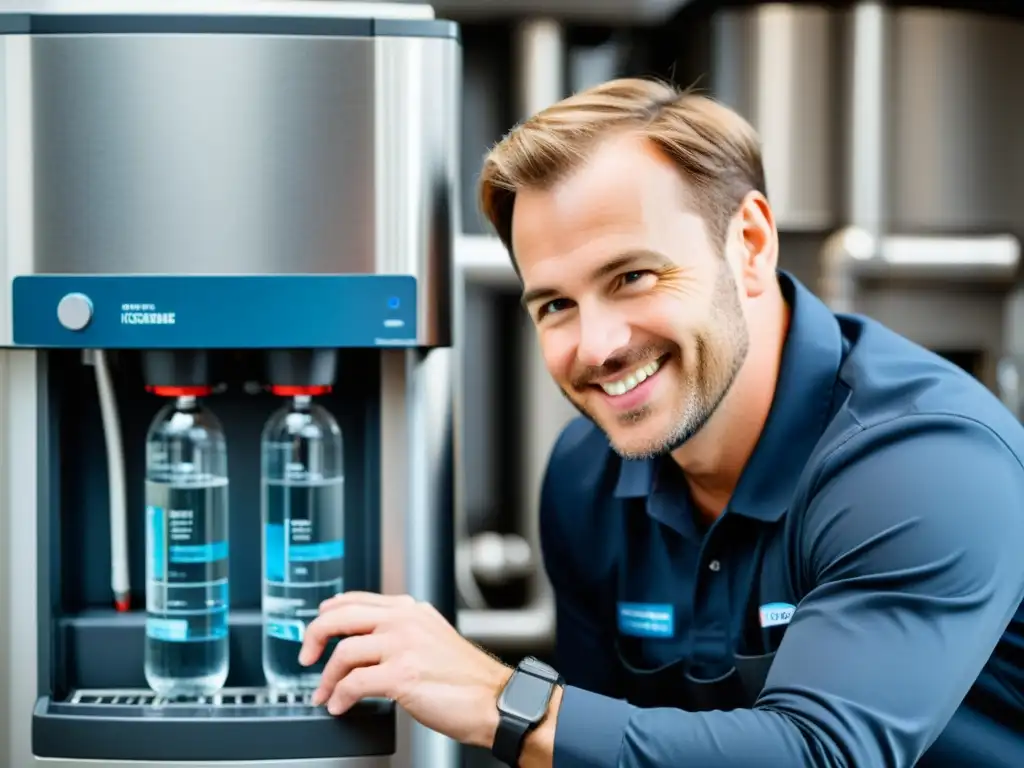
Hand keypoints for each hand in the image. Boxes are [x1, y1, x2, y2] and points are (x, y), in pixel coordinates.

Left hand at [299, 591, 512, 747]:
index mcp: (412, 610)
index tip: (317, 624)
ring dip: (327, 678)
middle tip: (306, 657)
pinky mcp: (401, 675)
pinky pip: (354, 683)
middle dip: (314, 637)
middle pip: (341, 617)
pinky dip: (340, 696)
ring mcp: (403, 646)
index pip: (357, 600)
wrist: (494, 701)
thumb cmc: (467, 678)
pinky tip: (340, 705)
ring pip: (344, 652)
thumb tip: (367, 645)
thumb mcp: (434, 638)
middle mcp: (405, 622)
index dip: (330, 611)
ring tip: (325, 694)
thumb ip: (403, 632)